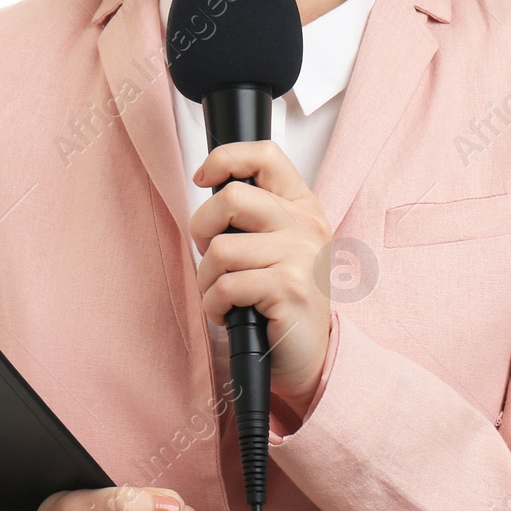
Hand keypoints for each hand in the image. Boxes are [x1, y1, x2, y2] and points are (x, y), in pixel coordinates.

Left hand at [190, 140, 332, 412]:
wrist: (309, 355)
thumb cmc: (281, 299)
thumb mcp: (275, 245)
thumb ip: (252, 214)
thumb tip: (207, 185)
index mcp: (302, 205)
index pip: (264, 155)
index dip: (224, 159)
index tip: (202, 179)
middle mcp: (306, 225)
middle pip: (230, 197)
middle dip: (202, 229)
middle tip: (211, 257)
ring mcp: (302, 256)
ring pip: (221, 248)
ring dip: (207, 279)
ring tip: (223, 294)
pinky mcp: (290, 289)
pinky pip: (227, 285)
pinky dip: (215, 304)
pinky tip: (229, 313)